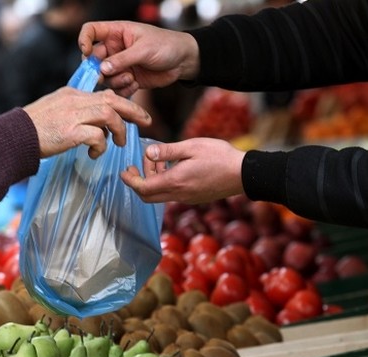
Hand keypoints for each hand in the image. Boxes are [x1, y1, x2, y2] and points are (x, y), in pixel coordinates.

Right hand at [24, 86, 150, 158]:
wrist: (13, 137)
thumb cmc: (33, 129)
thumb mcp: (56, 111)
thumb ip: (75, 112)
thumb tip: (96, 125)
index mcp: (72, 94)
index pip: (105, 94)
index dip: (123, 103)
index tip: (134, 113)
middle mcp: (75, 101)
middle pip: (113, 100)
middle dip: (134, 110)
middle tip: (146, 121)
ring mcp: (73, 115)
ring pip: (109, 115)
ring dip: (119, 131)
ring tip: (119, 144)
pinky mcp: (70, 132)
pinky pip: (97, 136)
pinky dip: (101, 146)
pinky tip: (94, 154)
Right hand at [78, 20, 199, 96]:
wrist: (183, 61)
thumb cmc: (166, 45)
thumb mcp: (144, 49)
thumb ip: (122, 59)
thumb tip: (102, 68)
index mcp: (116, 33)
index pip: (91, 31)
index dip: (84, 40)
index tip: (86, 52)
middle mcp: (115, 49)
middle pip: (93, 59)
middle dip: (98, 70)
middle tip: (104, 77)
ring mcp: (121, 65)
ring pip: (105, 77)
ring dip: (115, 81)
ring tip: (130, 79)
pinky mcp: (128, 79)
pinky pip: (116, 88)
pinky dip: (123, 90)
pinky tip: (136, 84)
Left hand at [121, 138, 244, 203]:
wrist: (243, 174)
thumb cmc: (220, 157)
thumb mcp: (191, 147)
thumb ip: (167, 151)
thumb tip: (148, 153)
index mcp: (175, 182)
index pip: (143, 188)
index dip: (130, 180)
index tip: (124, 171)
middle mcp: (178, 194)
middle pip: (147, 197)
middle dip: (138, 182)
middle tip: (138, 165)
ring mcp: (187, 199)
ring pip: (160, 195)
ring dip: (153, 180)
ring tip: (159, 160)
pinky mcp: (194, 198)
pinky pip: (172, 194)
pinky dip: (165, 183)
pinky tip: (173, 168)